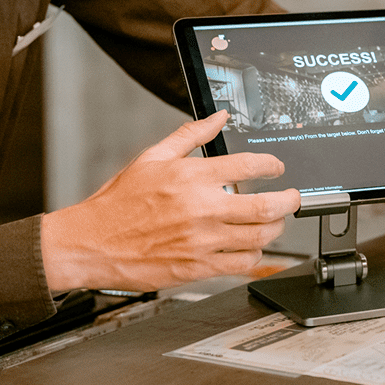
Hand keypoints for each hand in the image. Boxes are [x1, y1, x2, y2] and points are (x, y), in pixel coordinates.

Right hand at [40, 112, 300, 291]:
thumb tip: (219, 116)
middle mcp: (201, 209)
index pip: (247, 165)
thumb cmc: (118, 203)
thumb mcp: (152, 157)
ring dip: (275, 229)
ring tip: (275, 221)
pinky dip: (254, 255)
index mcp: (191, 177)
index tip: (277, 167)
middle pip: (264, 207)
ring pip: (258, 237)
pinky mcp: (196, 268)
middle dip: (288, 201)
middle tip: (293, 197)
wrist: (91, 243)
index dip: (271, 165)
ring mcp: (201, 241)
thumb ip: (191, 134)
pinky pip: (240, 264)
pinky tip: (252, 246)